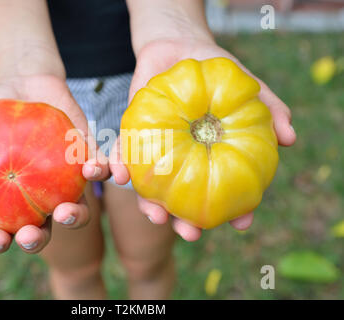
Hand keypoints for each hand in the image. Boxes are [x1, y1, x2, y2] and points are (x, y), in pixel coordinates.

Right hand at [0, 74, 109, 252]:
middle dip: (38, 239)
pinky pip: (99, 170)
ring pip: (78, 208)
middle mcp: (42, 196)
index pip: (6, 229)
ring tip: (66, 210)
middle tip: (30, 233)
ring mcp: (67, 180)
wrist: (24, 82)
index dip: (2, 241)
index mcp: (12, 200)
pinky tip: (93, 169)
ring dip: (76, 216)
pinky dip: (101, 173)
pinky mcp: (88, 158)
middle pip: (44, 228)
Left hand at [110, 39, 295, 240]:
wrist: (179, 45)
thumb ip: (269, 110)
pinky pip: (123, 153)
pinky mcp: (132, 133)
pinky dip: (120, 165)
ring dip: (149, 204)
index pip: (223, 190)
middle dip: (184, 222)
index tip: (241, 223)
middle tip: (190, 233)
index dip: (234, 210)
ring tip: (153, 215)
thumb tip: (290, 138)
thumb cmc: (217, 71)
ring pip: (151, 186)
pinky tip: (120, 175)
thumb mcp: (247, 88)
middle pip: (183, 200)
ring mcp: (156, 150)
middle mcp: (183, 160)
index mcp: (210, 156)